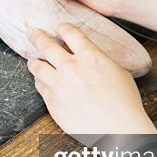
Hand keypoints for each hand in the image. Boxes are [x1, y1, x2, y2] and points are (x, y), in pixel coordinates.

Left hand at [27, 24, 155, 135]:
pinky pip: (40, 87)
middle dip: (36, 36)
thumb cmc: (124, 104)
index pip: (70, 33)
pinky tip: (41, 81)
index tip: (58, 26)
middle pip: (46, 45)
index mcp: (90, 56)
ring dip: (34, 61)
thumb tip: (92, 60)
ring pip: (37, 66)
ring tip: (33, 60)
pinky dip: (40, 82)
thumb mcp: (118, 72)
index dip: (62, 27)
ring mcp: (59, 84)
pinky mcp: (52, 102)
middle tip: (31, 31)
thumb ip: (100, 62)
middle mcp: (71, 67)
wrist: (119, 129)